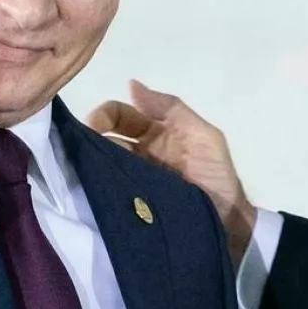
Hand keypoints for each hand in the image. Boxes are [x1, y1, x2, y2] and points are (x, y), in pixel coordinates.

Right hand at [86, 81, 255, 265]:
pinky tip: (87, 185)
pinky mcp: (130, 203)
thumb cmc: (217, 177)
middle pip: (107, 138)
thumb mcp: (204, 137)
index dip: (106, 114)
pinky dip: (97, 184)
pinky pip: (110, 189)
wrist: (228, 224)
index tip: (93, 125)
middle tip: (79, 147)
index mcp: (157, 132)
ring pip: (105, 163)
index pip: (122, 115)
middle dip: (91, 136)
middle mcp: (140, 153)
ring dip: (92, 161)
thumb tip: (132, 84)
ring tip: (79, 165)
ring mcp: (134, 179)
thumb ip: (172, 109)